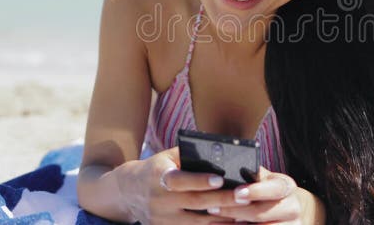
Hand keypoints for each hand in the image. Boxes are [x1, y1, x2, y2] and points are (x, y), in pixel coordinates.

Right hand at [117, 146, 244, 223]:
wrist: (128, 192)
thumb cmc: (157, 168)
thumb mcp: (167, 156)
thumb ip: (189, 155)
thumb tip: (220, 155)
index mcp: (158, 176)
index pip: (180, 180)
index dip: (200, 181)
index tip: (220, 179)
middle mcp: (159, 200)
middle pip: (195, 203)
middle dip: (222, 200)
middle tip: (244, 196)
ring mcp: (162, 219)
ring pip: (197, 222)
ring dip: (222, 218)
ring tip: (244, 213)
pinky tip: (230, 223)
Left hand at [205, 167, 323, 223]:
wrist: (288, 210)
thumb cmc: (269, 191)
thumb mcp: (266, 180)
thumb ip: (253, 175)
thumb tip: (228, 167)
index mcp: (287, 187)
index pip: (274, 189)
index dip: (256, 191)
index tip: (236, 193)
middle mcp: (292, 208)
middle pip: (262, 214)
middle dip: (235, 211)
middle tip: (213, 208)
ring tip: (214, 221)